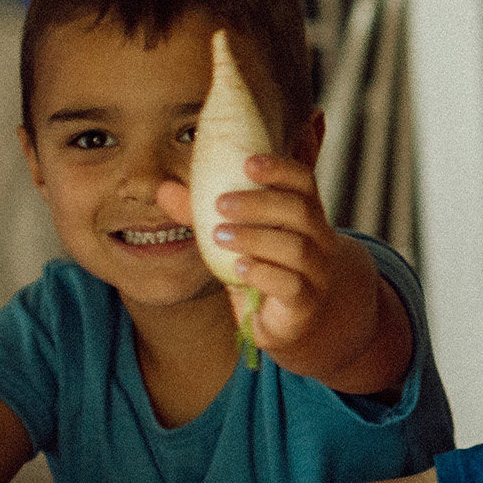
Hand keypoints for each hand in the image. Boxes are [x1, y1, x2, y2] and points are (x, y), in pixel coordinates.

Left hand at [155, 155, 387, 359]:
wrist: (296, 319)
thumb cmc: (264, 268)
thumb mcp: (236, 237)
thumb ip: (203, 215)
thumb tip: (163, 190)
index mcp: (305, 216)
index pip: (304, 183)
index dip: (281, 169)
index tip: (248, 163)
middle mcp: (320, 240)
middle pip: (301, 211)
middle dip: (260, 203)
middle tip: (221, 203)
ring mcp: (317, 272)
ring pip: (296, 248)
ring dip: (255, 238)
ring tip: (219, 235)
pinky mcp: (306, 302)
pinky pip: (291, 285)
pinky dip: (262, 273)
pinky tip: (237, 268)